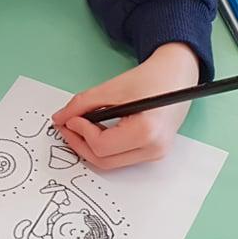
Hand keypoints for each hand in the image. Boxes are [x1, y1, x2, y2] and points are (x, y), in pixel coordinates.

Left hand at [52, 43, 199, 168]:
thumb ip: (83, 104)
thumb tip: (60, 118)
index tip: (69, 118)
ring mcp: (155, 154)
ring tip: (79, 126)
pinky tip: (95, 130)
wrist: (177, 75)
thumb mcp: (113, 88)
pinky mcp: (153, 153)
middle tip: (66, 125)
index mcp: (147, 131)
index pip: (102, 146)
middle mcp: (154, 149)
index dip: (80, 132)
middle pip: (104, 161)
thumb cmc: (150, 78)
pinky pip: (121, 157)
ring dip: (91, 147)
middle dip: (80, 144)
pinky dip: (104, 147)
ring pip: (111, 163)